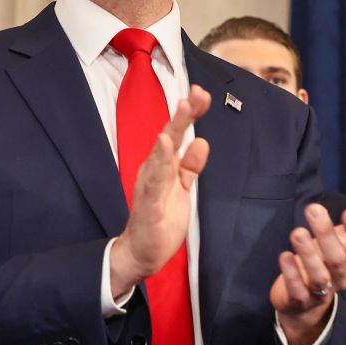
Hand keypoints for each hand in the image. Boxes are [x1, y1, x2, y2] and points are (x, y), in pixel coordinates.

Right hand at [110, 85, 211, 297]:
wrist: (143, 251)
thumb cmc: (161, 217)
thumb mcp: (182, 187)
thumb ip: (191, 165)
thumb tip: (201, 142)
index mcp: (165, 165)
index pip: (179, 134)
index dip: (191, 113)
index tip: (202, 93)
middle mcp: (155, 169)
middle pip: (171, 136)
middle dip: (184, 113)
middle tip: (196, 92)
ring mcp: (150, 184)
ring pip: (163, 152)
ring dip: (173, 129)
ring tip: (183, 108)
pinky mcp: (149, 204)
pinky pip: (154, 180)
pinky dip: (159, 161)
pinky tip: (164, 145)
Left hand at [271, 187, 345, 344]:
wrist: (306, 300)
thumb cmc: (328, 259)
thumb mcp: (345, 238)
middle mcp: (340, 278)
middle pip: (338, 260)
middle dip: (326, 234)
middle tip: (313, 208)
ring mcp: (321, 293)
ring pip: (319, 277)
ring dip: (308, 254)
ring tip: (297, 232)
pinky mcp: (300, 301)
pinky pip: (298, 291)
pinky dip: (291, 274)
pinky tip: (284, 256)